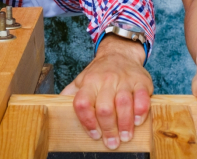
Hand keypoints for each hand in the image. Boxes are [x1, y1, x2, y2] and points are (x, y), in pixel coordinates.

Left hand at [60, 34, 150, 149]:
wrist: (120, 53)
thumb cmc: (99, 72)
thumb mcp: (81, 80)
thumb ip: (70, 94)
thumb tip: (53, 108)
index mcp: (89, 82)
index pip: (83, 103)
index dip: (87, 122)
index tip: (94, 135)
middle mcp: (106, 80)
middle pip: (104, 108)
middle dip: (108, 129)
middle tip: (112, 143)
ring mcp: (125, 80)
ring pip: (124, 104)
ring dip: (125, 125)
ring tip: (125, 137)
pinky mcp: (141, 81)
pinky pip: (142, 99)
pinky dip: (140, 112)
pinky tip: (137, 121)